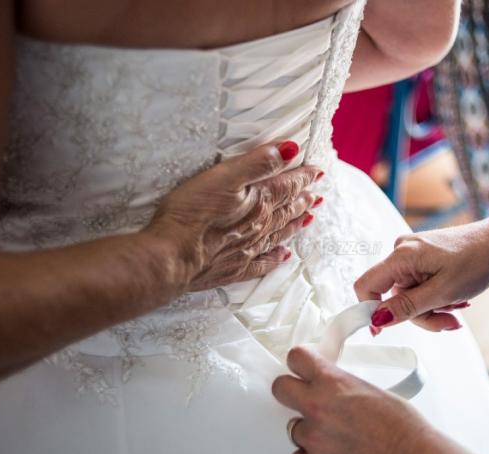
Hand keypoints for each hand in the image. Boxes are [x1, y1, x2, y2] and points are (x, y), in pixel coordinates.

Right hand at [144, 141, 322, 291]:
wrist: (171, 258)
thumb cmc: (191, 214)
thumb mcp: (225, 176)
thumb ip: (259, 162)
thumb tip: (290, 150)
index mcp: (258, 203)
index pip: (287, 186)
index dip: (303, 177)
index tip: (317, 172)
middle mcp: (258, 227)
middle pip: (286, 210)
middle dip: (302, 200)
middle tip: (317, 195)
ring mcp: (247, 250)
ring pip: (279, 234)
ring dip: (294, 224)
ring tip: (308, 217)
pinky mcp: (233, 268)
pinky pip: (262, 263)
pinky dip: (275, 258)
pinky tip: (284, 255)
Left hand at [272, 346, 433, 453]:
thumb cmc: (402, 428)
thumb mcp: (370, 389)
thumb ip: (341, 385)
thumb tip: (331, 387)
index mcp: (332, 382)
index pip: (296, 357)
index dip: (299, 363)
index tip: (302, 368)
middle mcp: (316, 407)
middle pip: (280, 389)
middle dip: (291, 391)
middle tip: (304, 398)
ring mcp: (312, 439)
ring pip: (293, 428)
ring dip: (309, 431)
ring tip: (336, 436)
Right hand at [354, 219, 488, 332]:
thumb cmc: (476, 261)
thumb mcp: (442, 292)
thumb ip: (407, 307)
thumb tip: (377, 319)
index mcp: (402, 255)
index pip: (365, 284)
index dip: (371, 310)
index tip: (385, 330)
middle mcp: (401, 251)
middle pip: (392, 296)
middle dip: (418, 314)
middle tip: (448, 320)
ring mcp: (411, 254)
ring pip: (407, 295)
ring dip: (431, 308)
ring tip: (456, 306)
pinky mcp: (421, 258)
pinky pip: (418, 286)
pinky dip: (434, 297)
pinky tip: (454, 296)